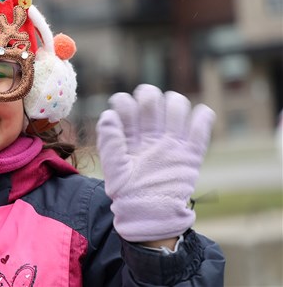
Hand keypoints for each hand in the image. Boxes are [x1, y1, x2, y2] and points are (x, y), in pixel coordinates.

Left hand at [96, 84, 214, 241]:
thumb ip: (110, 143)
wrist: (149, 216)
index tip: (121, 113)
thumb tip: (109, 115)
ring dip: (174, 103)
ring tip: (168, 122)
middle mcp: (151, 135)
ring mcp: (172, 142)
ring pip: (177, 105)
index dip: (124, 102)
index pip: (127, 104)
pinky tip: (198, 119)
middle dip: (149, 96)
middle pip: (154, 98)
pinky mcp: (191, 153)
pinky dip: (203, 116)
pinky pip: (201, 125)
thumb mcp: (113, 170)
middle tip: (144, 112)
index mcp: (130, 136)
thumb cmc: (128, 194)